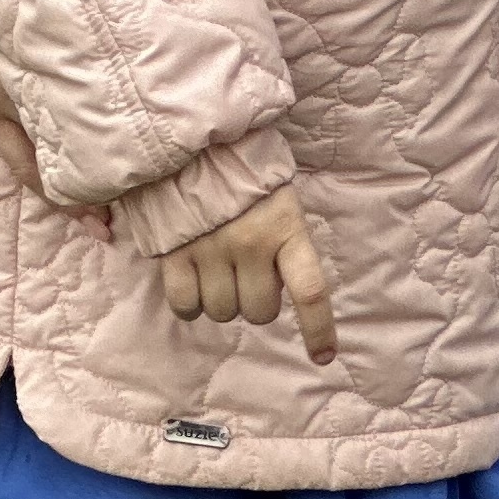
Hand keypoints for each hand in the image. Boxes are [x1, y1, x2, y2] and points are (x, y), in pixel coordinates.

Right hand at [157, 181, 339, 362]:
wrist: (192, 140)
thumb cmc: (244, 172)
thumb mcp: (280, 198)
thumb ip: (286, 241)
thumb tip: (289, 288)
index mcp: (287, 228)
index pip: (310, 290)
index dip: (319, 329)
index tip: (323, 358)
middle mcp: (252, 244)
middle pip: (259, 312)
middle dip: (256, 301)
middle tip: (248, 272)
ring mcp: (211, 250)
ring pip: (222, 312)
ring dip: (222, 299)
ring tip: (218, 266)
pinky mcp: (175, 254)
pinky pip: (185, 305)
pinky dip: (190, 303)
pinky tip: (192, 278)